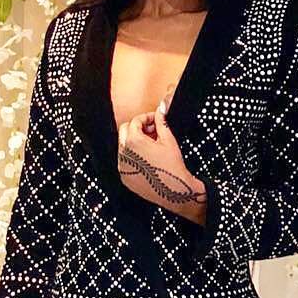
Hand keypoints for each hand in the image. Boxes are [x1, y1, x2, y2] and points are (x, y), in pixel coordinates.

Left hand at [116, 84, 206, 224]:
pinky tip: (147, 160)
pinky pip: (124, 161)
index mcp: (133, 141)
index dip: (147, 118)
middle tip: (152, 132)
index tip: (155, 121)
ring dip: (134, 142)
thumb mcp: (168, 139)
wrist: (174, 191)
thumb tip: (161, 106)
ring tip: (151, 146)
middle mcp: (124, 153)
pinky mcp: (124, 177)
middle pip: (125, 131)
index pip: (135, 121)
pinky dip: (132, 157)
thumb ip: (161, 121)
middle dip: (138, 128)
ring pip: (123, 146)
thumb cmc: (173, 166)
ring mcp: (122, 166)